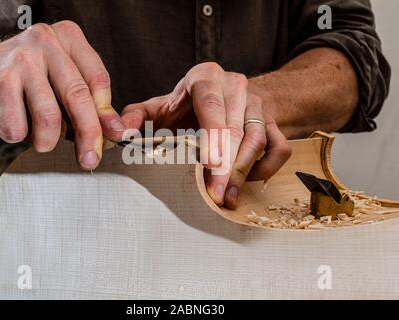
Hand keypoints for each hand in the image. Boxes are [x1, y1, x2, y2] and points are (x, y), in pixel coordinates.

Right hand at [0, 21, 125, 169]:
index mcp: (69, 38)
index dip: (107, 113)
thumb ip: (89, 102)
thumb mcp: (61, 82)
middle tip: (90, 159)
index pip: (98, 79)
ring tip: (41, 140)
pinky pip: (18, 126)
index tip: (115, 135)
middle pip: (78, 97)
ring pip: (49, 116)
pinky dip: (18, 136)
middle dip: (89, 135)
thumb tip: (114, 130)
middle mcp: (47, 42)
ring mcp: (21, 59)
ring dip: (47, 141)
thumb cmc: (26, 79)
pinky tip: (14, 126)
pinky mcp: (0, 80)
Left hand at [121, 62, 291, 208]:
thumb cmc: (185, 107)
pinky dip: (267, 167)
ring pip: (258, 139)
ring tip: (229, 197)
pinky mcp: (273, 121)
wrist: (223, 96)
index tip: (208, 167)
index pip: (211, 105)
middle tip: (217, 196)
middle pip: (236, 129)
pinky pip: (279, 147)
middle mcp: (235, 87)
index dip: (212, 136)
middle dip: (226, 166)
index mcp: (205, 78)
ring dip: (244, 172)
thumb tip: (119, 133)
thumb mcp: (157, 108)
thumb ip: (135, 117)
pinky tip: (248, 181)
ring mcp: (257, 104)